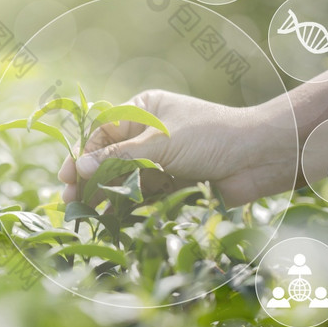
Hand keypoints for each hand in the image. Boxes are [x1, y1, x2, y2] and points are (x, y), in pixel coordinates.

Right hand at [58, 89, 282, 206]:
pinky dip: (126, 205)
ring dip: (105, 193)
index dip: (83, 154)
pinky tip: (108, 217)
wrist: (261, 156)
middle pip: (111, 156)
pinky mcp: (174, 182)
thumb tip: (77, 169)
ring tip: (84, 212)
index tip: (66, 175)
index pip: (104, 132)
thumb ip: (119, 157)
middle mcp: (150, 133)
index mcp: (144, 109)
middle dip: (90, 177)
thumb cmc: (210, 136)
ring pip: (125, 177)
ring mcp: (162, 158)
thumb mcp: (160, 142)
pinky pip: (143, 194)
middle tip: (69, 198)